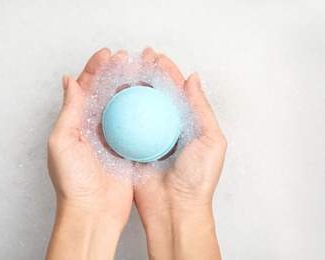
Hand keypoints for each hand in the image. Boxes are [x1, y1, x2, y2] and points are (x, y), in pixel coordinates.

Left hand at [46, 48, 132, 259]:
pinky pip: (136, 125)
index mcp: (76, 123)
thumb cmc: (73, 182)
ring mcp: (112, 138)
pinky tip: (151, 98)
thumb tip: (70, 80)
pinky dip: (142, 110)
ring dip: (130, 87)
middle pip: (105, 92)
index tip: (108, 55)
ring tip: (140, 72)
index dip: (95, 68)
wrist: (93, 213)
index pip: (85, 88)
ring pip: (122, 106)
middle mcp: (93, 127)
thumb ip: (69, 111)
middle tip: (128, 59)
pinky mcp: (127, 149)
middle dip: (115, 73)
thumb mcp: (62, 142)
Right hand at [134, 48, 226, 259]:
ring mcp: (148, 138)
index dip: (168, 72)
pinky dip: (119, 111)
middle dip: (148, 74)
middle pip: (156, 95)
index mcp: (187, 124)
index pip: (177, 91)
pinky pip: (124, 126)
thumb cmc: (198, 178)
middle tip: (138, 58)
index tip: (156, 57)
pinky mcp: (132, 149)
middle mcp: (167, 128)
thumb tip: (193, 78)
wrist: (175, 209)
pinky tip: (113, 96)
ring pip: (139, 107)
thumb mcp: (211, 140)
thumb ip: (201, 108)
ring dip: (132, 88)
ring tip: (124, 71)